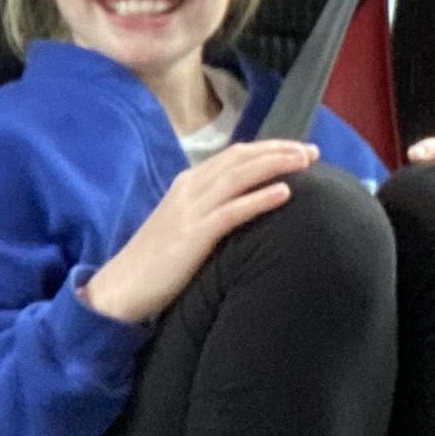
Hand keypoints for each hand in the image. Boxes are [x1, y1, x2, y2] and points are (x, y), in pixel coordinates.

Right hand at [80, 138, 320, 325]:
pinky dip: (259, 199)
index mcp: (187, 184)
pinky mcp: (193, 235)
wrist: (122, 286)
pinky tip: (285, 194)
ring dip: (274, 166)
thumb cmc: (154, 262)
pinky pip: (232, 212)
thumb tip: (242, 209)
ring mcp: (190, 210)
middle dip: (278, 151)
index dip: (267, 149)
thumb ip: (208, 211)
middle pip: (240, 159)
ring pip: (239, 177)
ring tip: (305, 162)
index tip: (298, 149)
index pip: (233, 156)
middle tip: (312, 152)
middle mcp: (189, 189)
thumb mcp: (183, 225)